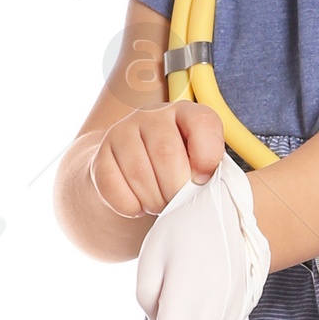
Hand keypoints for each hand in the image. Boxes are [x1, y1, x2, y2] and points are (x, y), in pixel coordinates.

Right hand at [87, 99, 225, 219]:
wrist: (131, 177)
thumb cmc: (180, 174)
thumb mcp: (203, 167)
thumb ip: (214, 172)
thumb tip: (219, 196)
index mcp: (188, 113)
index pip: (203, 124)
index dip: (207, 158)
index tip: (204, 180)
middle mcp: (154, 115)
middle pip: (167, 154)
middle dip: (176, 190)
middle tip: (179, 204)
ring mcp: (123, 132)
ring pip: (138, 171)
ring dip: (153, 200)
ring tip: (160, 206)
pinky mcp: (100, 155)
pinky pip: (113, 185)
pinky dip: (129, 205)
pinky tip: (137, 205)